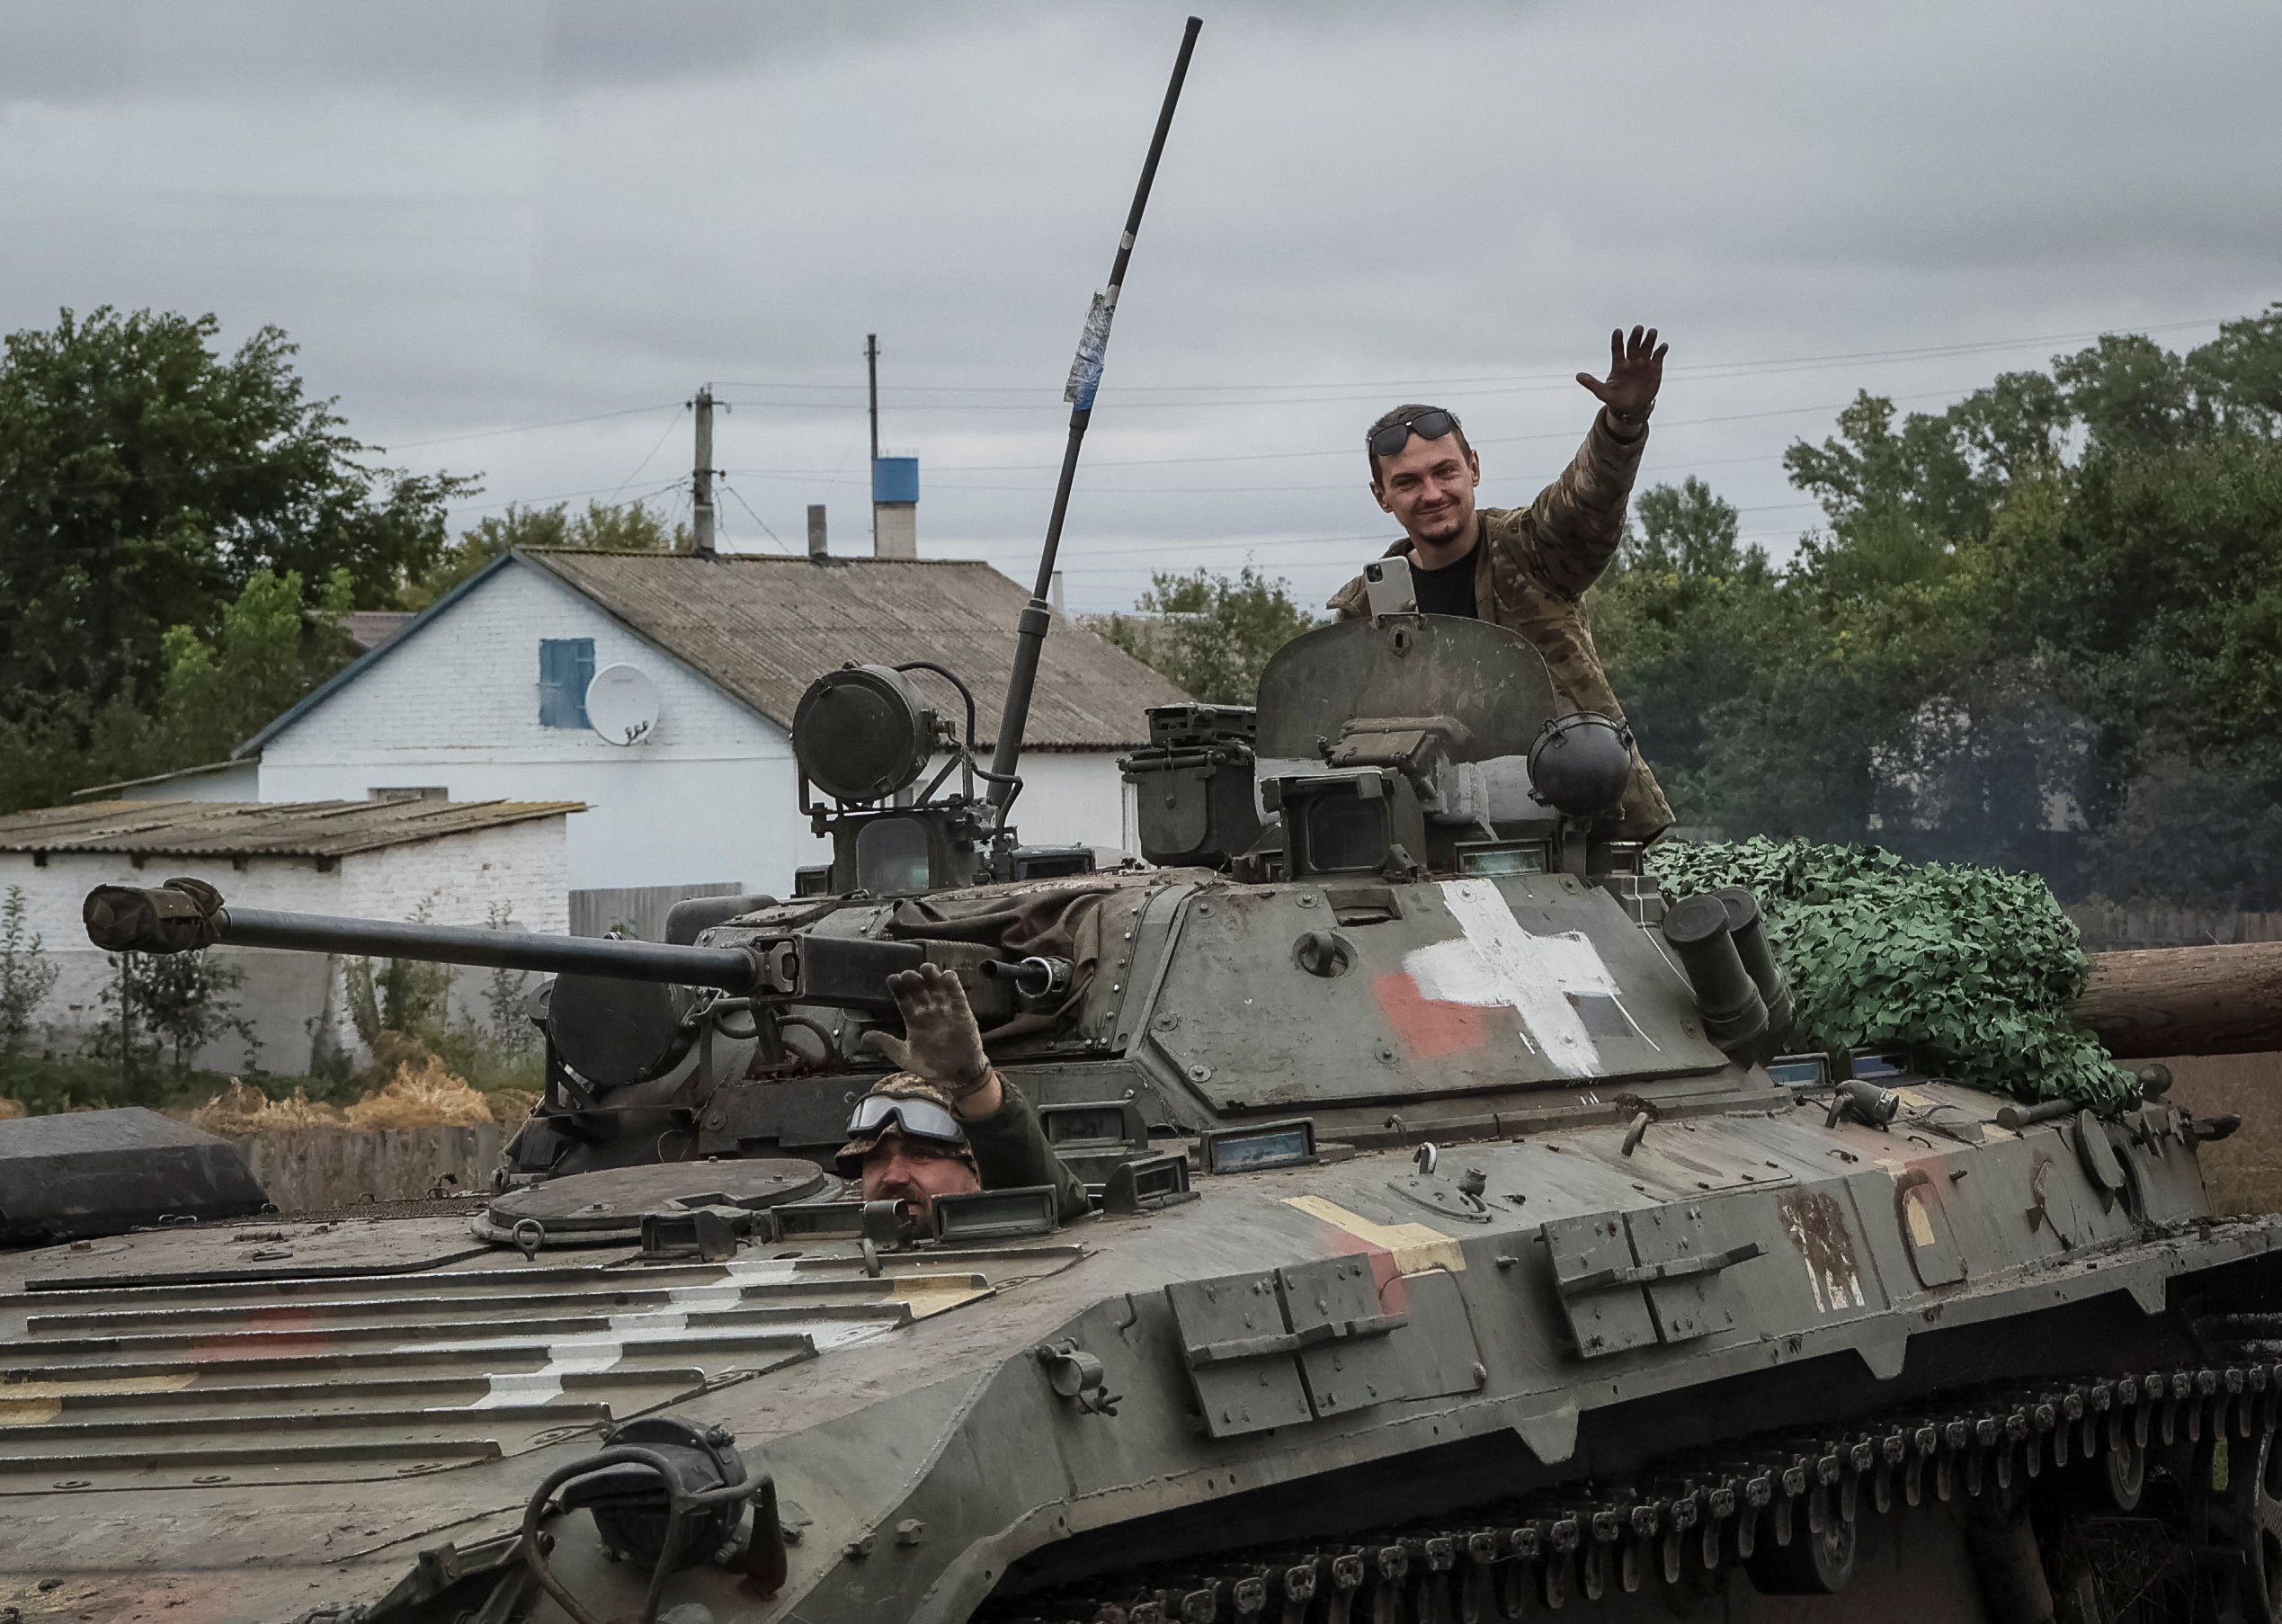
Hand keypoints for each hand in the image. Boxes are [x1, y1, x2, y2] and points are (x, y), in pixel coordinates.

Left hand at [862, 964, 994, 1101]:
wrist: (958, 1076)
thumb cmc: (932, 1067)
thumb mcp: (904, 1056)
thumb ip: (886, 1044)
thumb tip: (864, 1037)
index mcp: (915, 1021)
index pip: (904, 1000)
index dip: (899, 989)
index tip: (893, 979)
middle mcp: (930, 1013)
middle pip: (920, 991)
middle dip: (914, 981)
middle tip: (908, 974)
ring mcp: (946, 1011)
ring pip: (938, 989)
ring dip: (932, 978)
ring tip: (926, 968)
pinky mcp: (963, 1013)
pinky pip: (957, 996)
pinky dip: (953, 986)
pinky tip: (947, 976)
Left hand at [1576, 326, 1666, 426]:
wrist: (1632, 408)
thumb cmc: (1616, 399)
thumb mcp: (1603, 393)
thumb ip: (1591, 384)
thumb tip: (1577, 376)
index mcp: (1618, 364)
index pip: (1617, 349)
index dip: (1617, 340)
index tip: (1617, 331)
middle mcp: (1631, 361)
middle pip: (1633, 345)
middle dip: (1636, 336)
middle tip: (1638, 328)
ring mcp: (1643, 363)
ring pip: (1646, 348)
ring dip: (1649, 339)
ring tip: (1652, 332)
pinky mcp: (1654, 368)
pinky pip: (1658, 357)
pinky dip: (1661, 351)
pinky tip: (1663, 346)